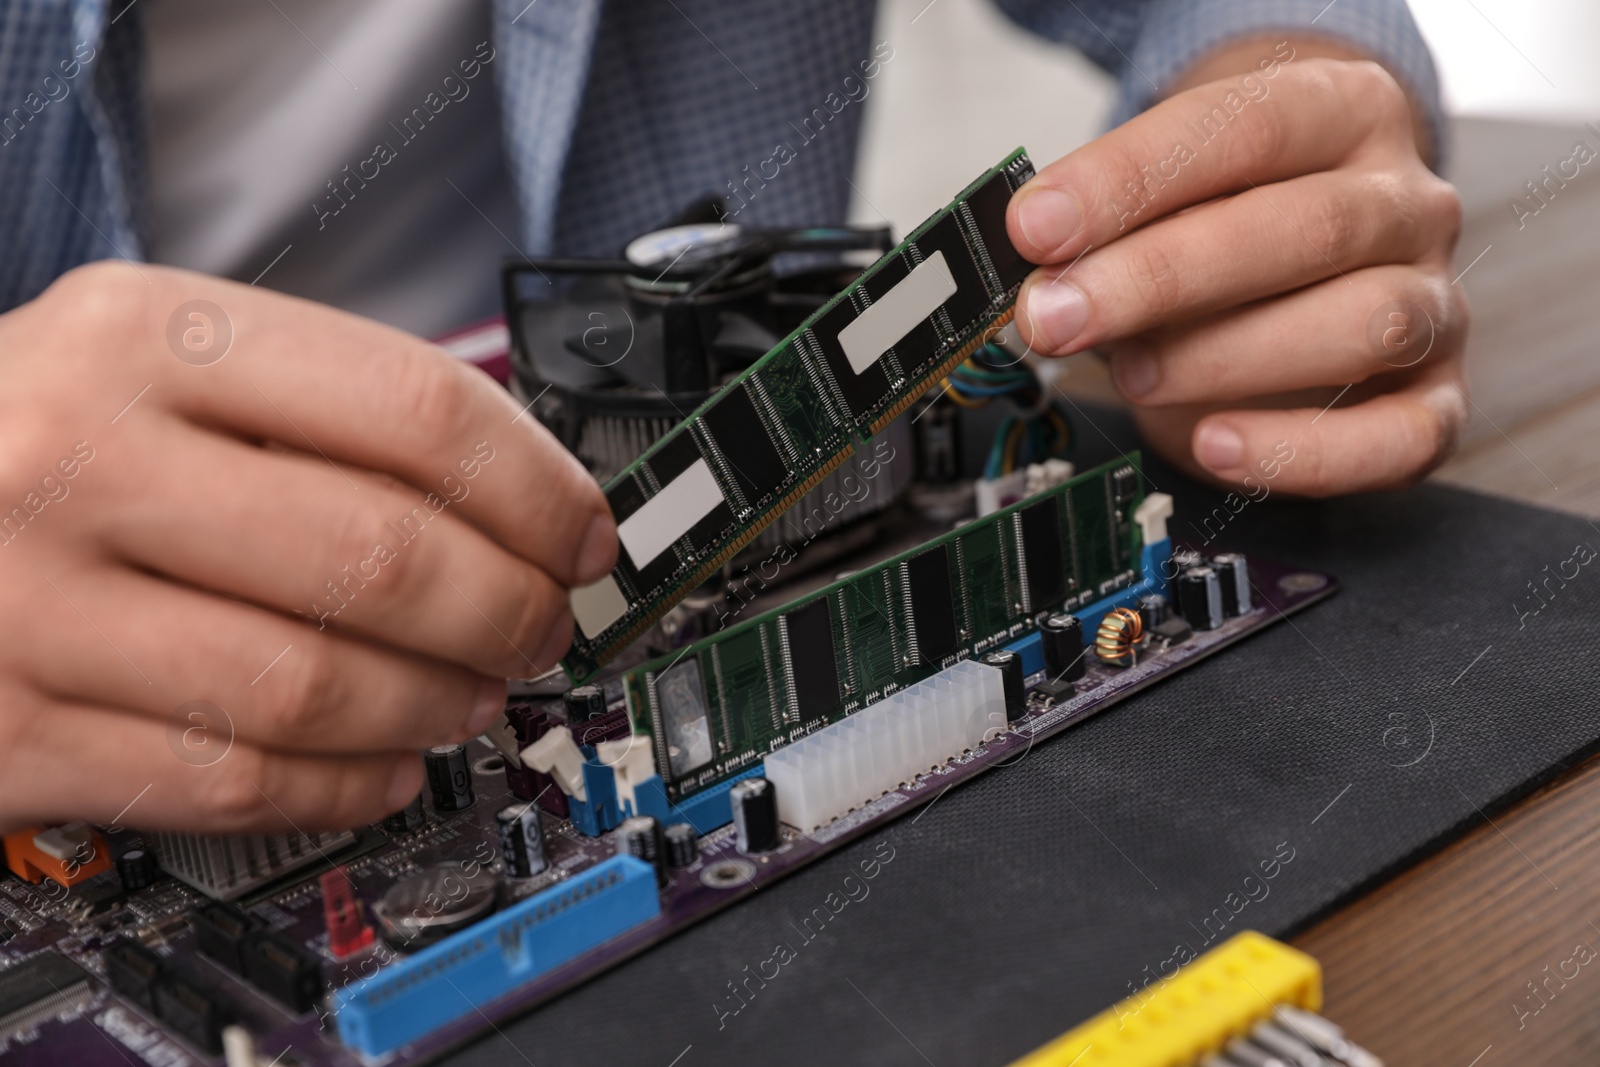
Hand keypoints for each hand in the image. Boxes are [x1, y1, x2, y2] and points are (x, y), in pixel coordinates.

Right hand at [0, 263, 615, 834]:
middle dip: (510, 608)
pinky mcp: (12, 732)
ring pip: (317, 683)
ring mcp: (32, 604)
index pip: (413, 408)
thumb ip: (322, 407)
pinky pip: (233, 780)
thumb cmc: (36, 431)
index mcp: (144, 335)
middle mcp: (78, 458)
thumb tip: (524, 503)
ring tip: (476, 694)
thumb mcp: (155, 357)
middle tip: (545, 625)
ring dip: (439, 703)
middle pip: (384, 555)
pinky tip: (388, 762)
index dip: (537, 486)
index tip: (585, 533)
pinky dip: (348, 784)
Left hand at [1009, 47, 1467, 494]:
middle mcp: (1405, 202)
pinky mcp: (1438, 399)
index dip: (1132, 181)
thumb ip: (1114, 224)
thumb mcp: (1166, 198)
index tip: (1038, 228)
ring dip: (1225, 358)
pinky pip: (1398, 438)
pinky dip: (1300, 451)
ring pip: (1364, 324)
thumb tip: (1036, 275)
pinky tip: (1216, 446)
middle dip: (1159, 278)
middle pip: (1307, 229)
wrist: (1308, 260)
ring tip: (1132, 374)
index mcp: (1344, 112)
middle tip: (1057, 315)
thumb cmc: (1224, 222)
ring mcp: (1435, 301)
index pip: (1246, 129)